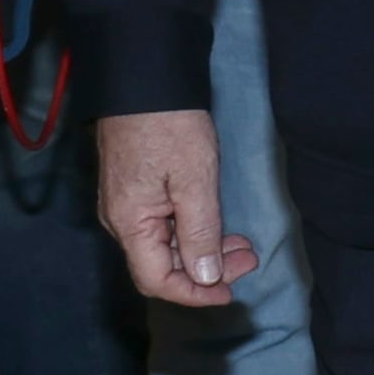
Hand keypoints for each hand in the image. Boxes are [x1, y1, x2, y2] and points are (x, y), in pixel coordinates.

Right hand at [95, 110, 261, 304]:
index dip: (194, 293)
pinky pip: (165, 226)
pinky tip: (220, 227)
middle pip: (162, 265)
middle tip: (250, 259)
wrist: (145, 81)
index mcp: (130, 224)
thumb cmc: (170, 127)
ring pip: (166, 246)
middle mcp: (123, 222)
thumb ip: (200, 231)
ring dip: (204, 250)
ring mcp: (128, 206)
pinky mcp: (137, 191)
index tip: (230, 293)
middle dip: (206, 270)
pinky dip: (195, 232)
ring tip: (243, 245)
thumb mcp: (195, 179)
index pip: (157, 280)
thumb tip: (204, 276)